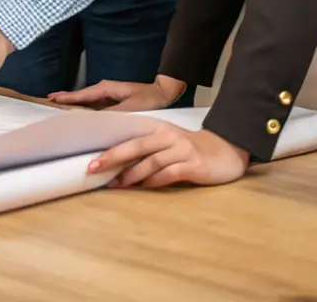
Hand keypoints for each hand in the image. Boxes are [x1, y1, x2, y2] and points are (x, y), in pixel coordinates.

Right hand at [48, 74, 184, 110]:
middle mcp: (104, 89)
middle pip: (81, 95)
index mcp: (106, 89)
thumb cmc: (148, 99)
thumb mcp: (130, 108)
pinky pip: (94, 103)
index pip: (81, 95)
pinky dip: (84, 105)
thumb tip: (93, 121)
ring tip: (59, 104)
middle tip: (49, 100)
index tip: (51, 98)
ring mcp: (109, 94)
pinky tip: (80, 111)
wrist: (164, 92)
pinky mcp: (114, 100)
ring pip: (87, 99)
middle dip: (66, 97)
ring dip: (74, 102)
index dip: (66, 97)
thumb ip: (111, 114)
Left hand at [89, 126, 249, 188]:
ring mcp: (182, 150)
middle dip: (113, 158)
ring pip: (151, 162)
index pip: (130, 137)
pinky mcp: (193, 165)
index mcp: (159, 129)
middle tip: (93, 168)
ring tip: (116, 185)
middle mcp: (169, 136)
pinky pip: (169, 174)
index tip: (90, 160)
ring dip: (131, 175)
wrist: (226, 151)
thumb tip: (117, 167)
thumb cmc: (190, 149)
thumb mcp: (167, 144)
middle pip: (136, 146)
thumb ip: (146, 151)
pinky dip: (154, 181)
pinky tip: (143, 187)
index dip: (110, 148)